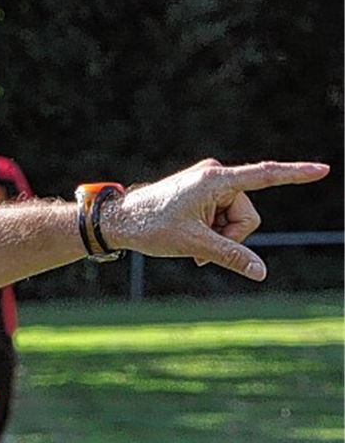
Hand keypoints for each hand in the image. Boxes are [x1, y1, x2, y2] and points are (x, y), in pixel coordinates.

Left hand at [105, 159, 327, 280]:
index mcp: (215, 180)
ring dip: (219, 237)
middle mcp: (215, 176)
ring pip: (236, 220)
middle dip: (230, 237)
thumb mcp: (195, 245)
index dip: (296, 174)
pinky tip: (191, 239)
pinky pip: (222, 218)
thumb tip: (261, 272)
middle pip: (248, 215)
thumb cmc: (152, 227)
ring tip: (192, 244)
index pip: (264, 176)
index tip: (323, 170)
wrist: (120, 221)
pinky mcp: (204, 193)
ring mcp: (209, 184)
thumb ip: (231, 256)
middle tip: (200, 249)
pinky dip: (212, 233)